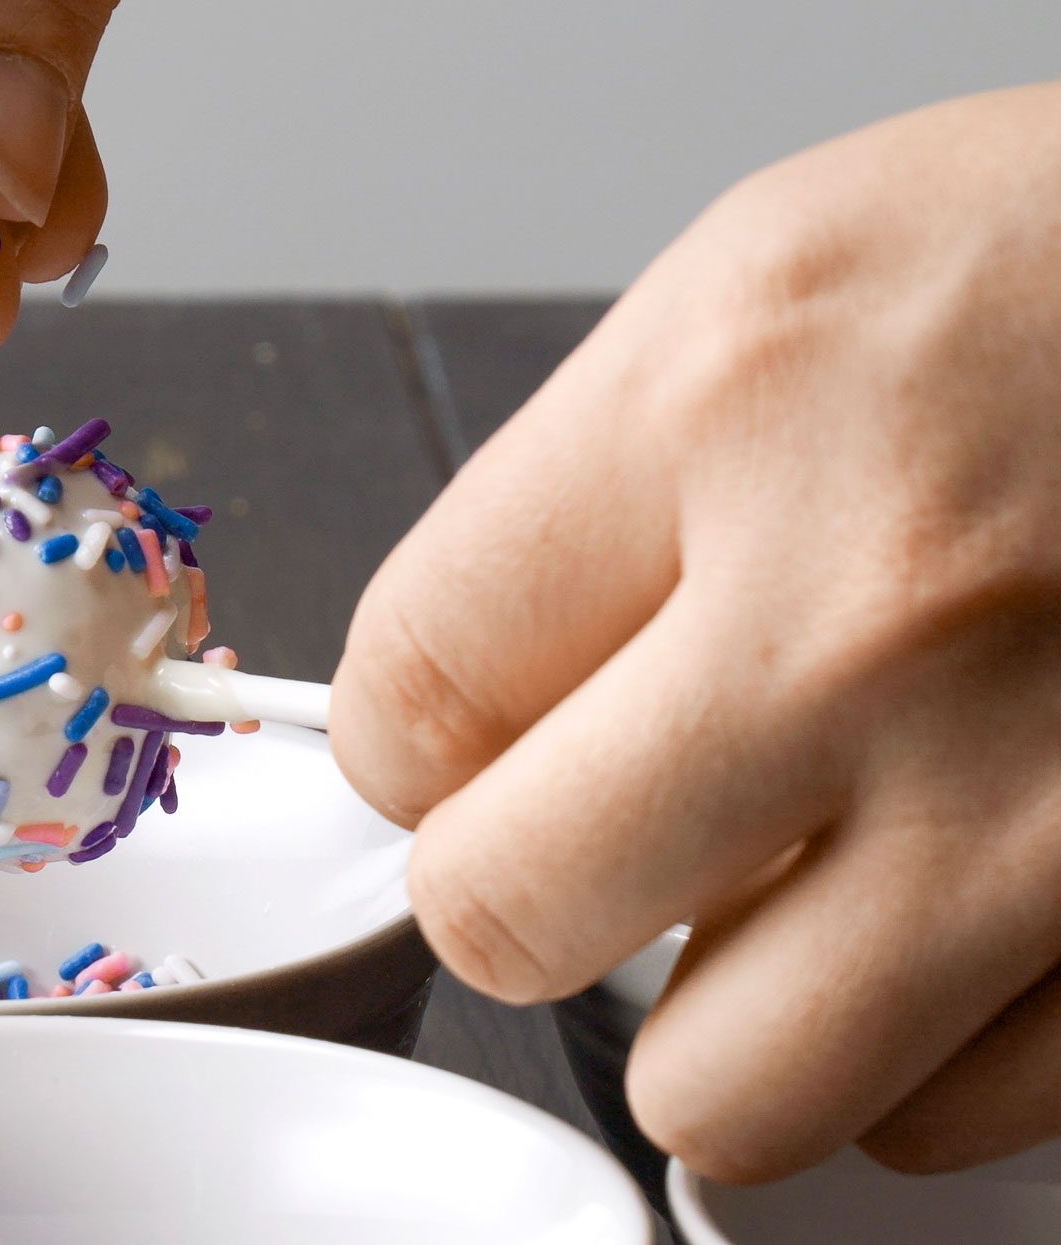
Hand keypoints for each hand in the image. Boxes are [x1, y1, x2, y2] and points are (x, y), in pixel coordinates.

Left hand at [331, 82, 1060, 1181]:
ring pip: (723, 1089)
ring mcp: (1052, 796)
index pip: (413, 683)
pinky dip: (903, 1036)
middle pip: (513, 911)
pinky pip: (940, 1112)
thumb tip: (461, 725)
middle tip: (571, 835)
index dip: (402, 740)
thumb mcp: (770, 286)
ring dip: (708, 1005)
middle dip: (511, 887)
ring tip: (770, 883)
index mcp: (737, 401)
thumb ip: (586, 510)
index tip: (443, 750)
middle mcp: (882, 611)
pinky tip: (933, 901)